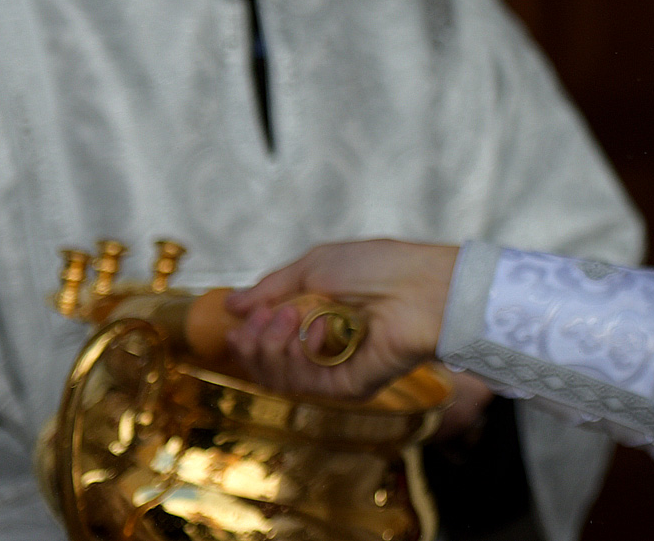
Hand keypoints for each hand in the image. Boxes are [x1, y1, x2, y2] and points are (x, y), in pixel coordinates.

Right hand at [225, 239, 459, 401]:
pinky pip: (303, 385)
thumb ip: (272, 288)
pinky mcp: (347, 387)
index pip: (268, 339)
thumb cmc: (379, 267)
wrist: (422, 286)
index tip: (241, 315)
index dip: (249, 330)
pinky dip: (295, 358)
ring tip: (288, 317)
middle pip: (267, 363)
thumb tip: (231, 304)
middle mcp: (324, 348)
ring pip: (279, 377)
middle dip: (254, 340)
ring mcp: (335, 370)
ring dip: (271, 346)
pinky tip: (309, 332)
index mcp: (318, 318)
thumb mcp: (315, 266)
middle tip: (264, 317)